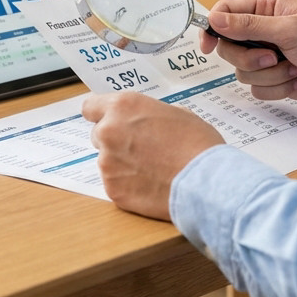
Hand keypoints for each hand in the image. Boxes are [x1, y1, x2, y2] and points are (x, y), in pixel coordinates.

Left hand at [82, 92, 224, 219]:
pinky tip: (151, 185)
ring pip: (107, 162)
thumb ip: (150, 116)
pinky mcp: (113, 189)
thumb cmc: (197, 144)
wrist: (205, 180)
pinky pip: (115, 184)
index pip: (90, 107)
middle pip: (99, 135)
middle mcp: (109, 132)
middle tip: (141, 149)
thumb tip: (146, 122)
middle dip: (115, 141)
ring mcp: (108, 163)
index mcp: (123, 107)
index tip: (107, 120)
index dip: (100, 115)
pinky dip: (128, 185)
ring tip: (152, 170)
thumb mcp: (177, 114)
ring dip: (122, 164)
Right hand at [200, 0, 296, 106]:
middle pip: (228, 46)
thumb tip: (214, 18)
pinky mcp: (275, 77)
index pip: (225, 11)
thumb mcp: (289, 30)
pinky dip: (278, 87)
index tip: (207, 45)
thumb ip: (248, 25)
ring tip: (294, 68)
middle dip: (250, 58)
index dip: (212, 27)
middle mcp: (264, 28)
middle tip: (273, 57)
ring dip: (269, 75)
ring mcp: (269, 54)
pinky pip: (257, 88)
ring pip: (242, 70)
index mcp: (267, 6)